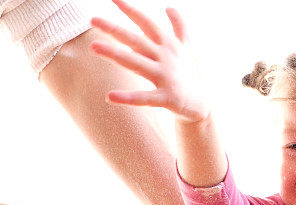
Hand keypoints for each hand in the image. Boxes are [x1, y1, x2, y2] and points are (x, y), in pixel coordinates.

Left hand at [90, 1, 208, 122]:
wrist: (203, 104)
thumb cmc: (191, 74)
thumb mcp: (188, 48)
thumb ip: (179, 27)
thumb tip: (170, 7)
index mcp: (169, 45)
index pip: (147, 23)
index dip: (130, 10)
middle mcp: (166, 57)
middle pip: (136, 40)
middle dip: (114, 29)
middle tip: (92, 20)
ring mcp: (166, 77)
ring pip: (136, 63)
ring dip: (115, 54)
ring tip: (93, 46)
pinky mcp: (166, 98)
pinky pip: (144, 98)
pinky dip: (128, 98)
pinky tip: (109, 96)